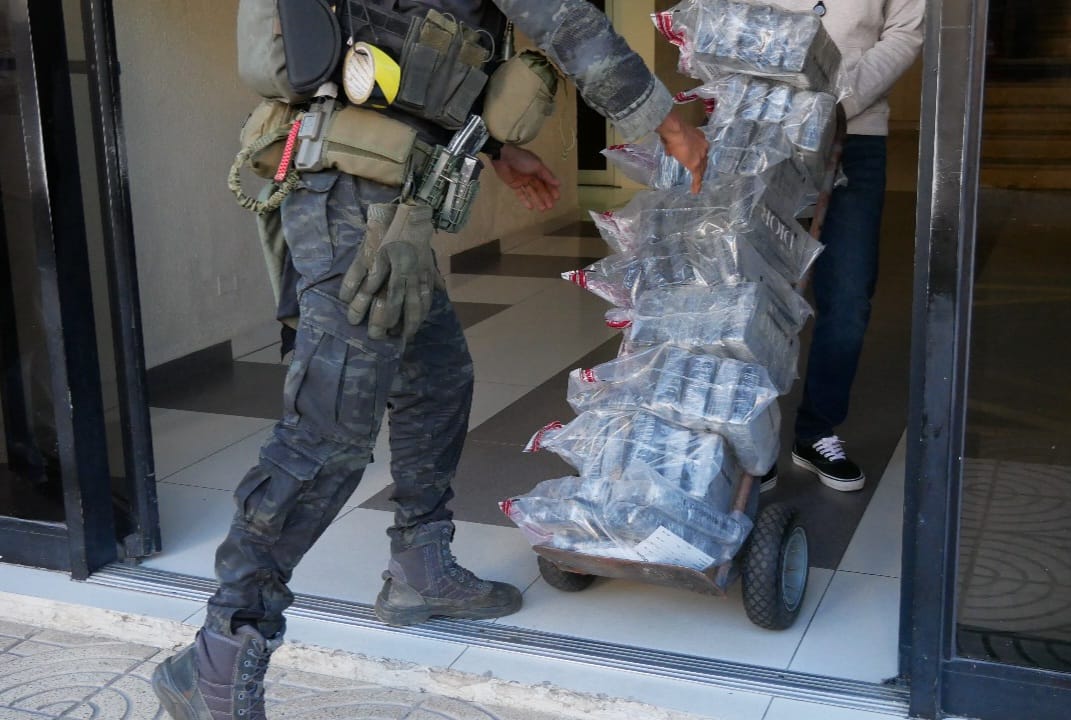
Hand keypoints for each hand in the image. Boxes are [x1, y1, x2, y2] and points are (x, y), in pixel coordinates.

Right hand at [339, 202, 436, 339]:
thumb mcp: (428, 258)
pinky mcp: (371, 251)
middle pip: (394, 303)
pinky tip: (345, 299)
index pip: (418, 305)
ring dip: (363, 309)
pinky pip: (358, 272)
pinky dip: (350, 287)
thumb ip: (432, 277)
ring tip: (354, 322)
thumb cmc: (416, 238)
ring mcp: (386, 261)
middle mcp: (405, 271)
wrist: (407, 210)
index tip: (404, 336)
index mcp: (420, 275)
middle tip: (376, 336)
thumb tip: (438, 290)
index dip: (411, 322)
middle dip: (384, 322)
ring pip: (373, 290)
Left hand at [491, 145, 561, 210]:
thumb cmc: (522, 159)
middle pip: (540, 188)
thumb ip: (547, 175)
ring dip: (538, 200)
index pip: (547, 181)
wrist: (504, 158)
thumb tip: (558, 183)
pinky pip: (521, 194)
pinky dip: (525, 200)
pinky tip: (531, 208)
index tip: (557, 198)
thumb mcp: (537, 165)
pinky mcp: (514, 185)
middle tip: (550, 206)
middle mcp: (531, 176)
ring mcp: (523, 181)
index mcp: (538, 170)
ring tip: (543, 209)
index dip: (552, 189)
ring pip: (532, 192)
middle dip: (546, 197)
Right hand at [656, 108, 708, 193]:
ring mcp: (700, 155)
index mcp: (699, 137)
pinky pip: (697, 176)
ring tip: (697, 184)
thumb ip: (673, 146)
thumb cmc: (672, 130)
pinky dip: (696, 184)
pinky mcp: (695, 164)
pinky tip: (695, 191)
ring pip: (702, 168)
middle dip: (702, 167)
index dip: (698, 155)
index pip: (700, 149)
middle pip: (704, 159)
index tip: (696, 159)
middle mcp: (703, 146)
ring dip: (699, 176)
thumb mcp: (674, 138)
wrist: (674, 129)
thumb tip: (669, 152)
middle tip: (699, 174)